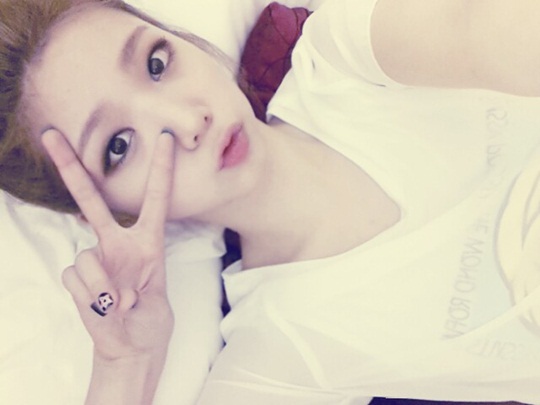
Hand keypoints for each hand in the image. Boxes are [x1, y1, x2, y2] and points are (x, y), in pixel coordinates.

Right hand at [42, 129, 174, 360]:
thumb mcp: (158, 305)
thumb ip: (137, 294)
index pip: (156, 199)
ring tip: (119, 305)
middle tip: (50, 135)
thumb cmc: (150, 321)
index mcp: (149, 242)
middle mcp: (119, 244)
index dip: (161, 168)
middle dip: (72, 168)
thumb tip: (111, 294)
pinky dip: (91, 298)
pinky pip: (75, 278)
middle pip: (92, 201)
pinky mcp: (77, 278)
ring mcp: (96, 259)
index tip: (165, 137)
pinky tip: (103, 308)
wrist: (132, 347)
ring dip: (103, 286)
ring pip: (85, 256)